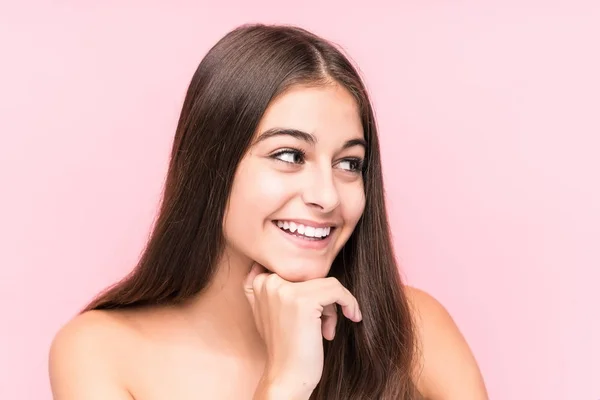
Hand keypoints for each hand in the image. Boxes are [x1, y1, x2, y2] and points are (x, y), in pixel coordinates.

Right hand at [244, 262, 361, 397]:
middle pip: (312, 274)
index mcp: (257, 282)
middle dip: (322, 298)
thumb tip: (310, 267)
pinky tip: (352, 317)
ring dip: (333, 305)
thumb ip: (279, 287)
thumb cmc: (285, 347)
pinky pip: (337, 289)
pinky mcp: (303, 300)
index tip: (318, 307)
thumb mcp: (272, 311)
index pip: (296, 267)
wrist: (286, 377)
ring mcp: (283, 290)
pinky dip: (349, 302)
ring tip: (327, 329)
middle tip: (323, 322)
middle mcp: (267, 282)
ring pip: (326, 282)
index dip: (310, 286)